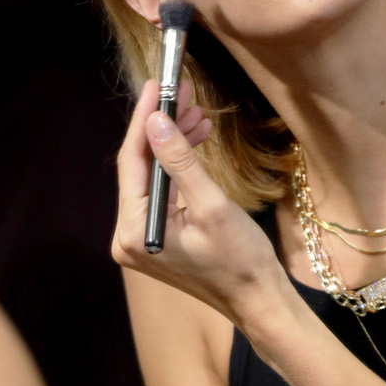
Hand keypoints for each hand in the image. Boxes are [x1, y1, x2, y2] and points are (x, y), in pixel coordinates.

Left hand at [112, 78, 283, 326]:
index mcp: (134, 231)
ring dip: (172, 144)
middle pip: (139, 168)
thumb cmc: (240, 260)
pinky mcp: (156, 238)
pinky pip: (161, 193)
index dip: (144, 119)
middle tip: (183, 92)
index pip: (131, 162)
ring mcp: (140, 239)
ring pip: (151, 177)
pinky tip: (195, 140)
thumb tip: (155, 121)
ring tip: (196, 112)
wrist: (257, 299)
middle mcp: (127, 237)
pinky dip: (177, 167)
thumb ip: (180, 161)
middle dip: (162, 128)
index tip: (156, 86)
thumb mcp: (211, 205)